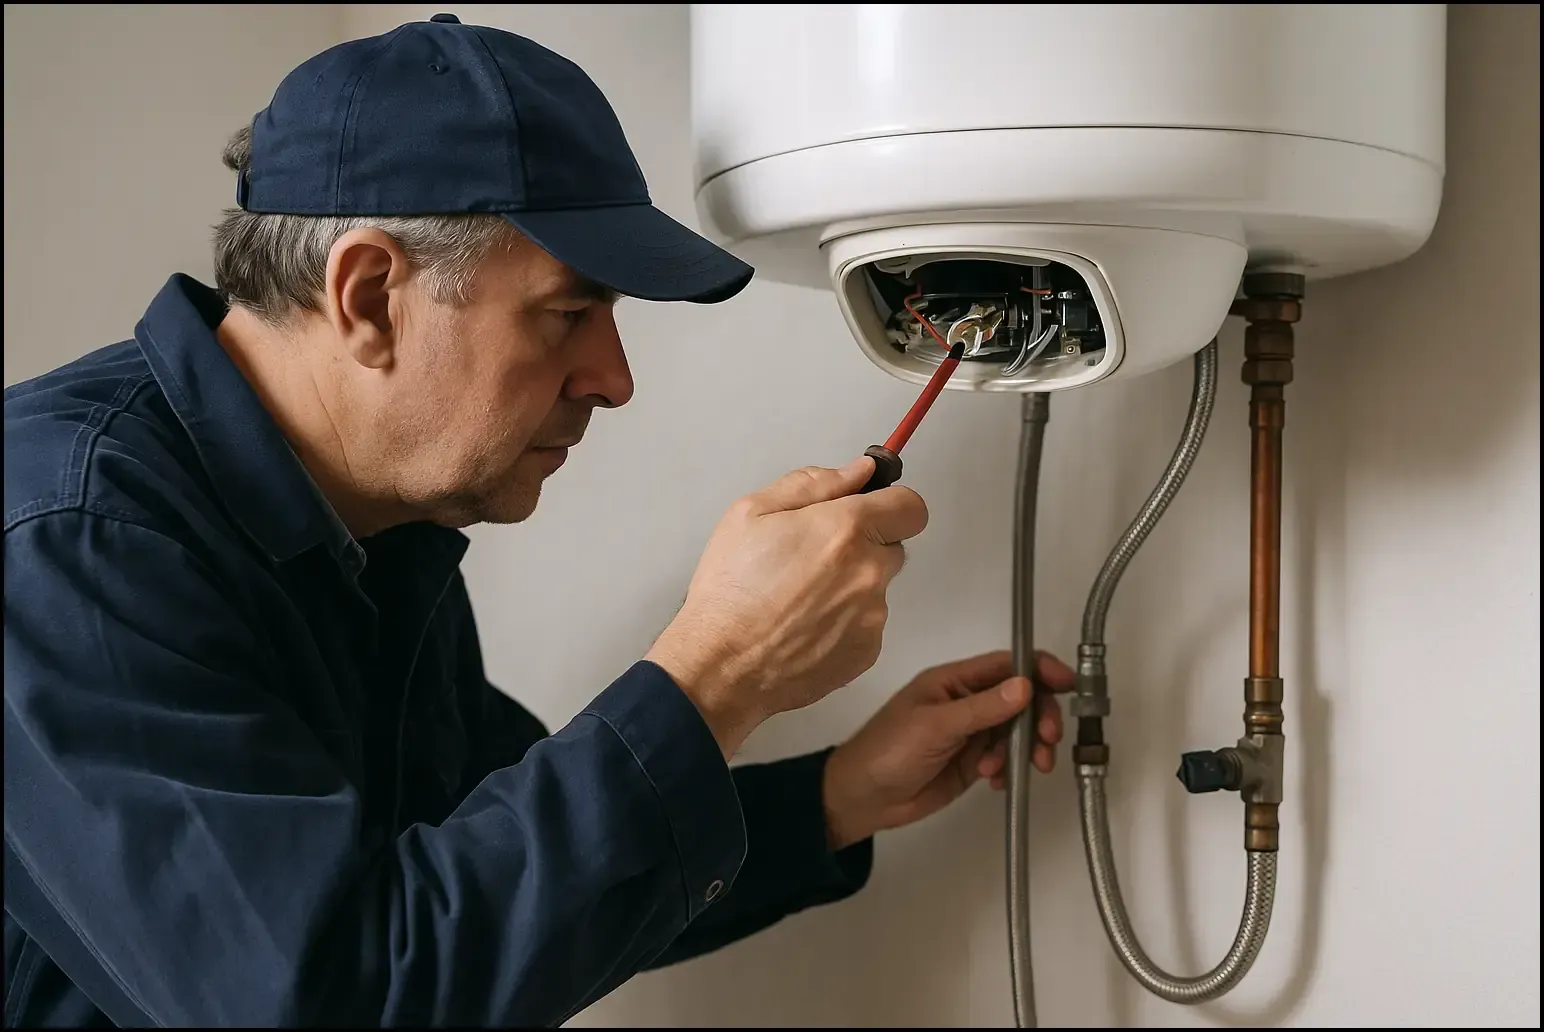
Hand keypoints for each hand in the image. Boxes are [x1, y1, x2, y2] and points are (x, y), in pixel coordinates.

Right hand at [646, 456, 928, 757]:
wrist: (721, 667)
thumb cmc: (729, 591)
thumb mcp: (751, 513)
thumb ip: (812, 483)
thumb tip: (859, 471)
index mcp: (846, 530)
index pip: (911, 506)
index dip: (890, 504)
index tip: (868, 511)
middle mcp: (869, 572)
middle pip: (893, 546)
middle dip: (864, 546)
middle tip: (813, 558)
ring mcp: (872, 616)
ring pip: (876, 588)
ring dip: (850, 587)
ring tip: (799, 599)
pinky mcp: (866, 652)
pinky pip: (866, 625)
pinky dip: (843, 623)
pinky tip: (803, 627)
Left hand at [820, 649, 1074, 849]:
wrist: (863, 798)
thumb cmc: (891, 751)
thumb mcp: (936, 726)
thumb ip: (982, 708)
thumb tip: (1026, 685)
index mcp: (954, 681)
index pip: (1006, 666)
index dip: (1039, 671)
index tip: (1068, 685)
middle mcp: (967, 702)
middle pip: (1021, 700)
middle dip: (1039, 718)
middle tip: (1047, 742)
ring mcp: (971, 733)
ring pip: (1017, 732)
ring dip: (1026, 748)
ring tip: (1019, 770)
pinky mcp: (973, 762)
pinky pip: (1005, 759)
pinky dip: (1009, 769)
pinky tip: (996, 782)